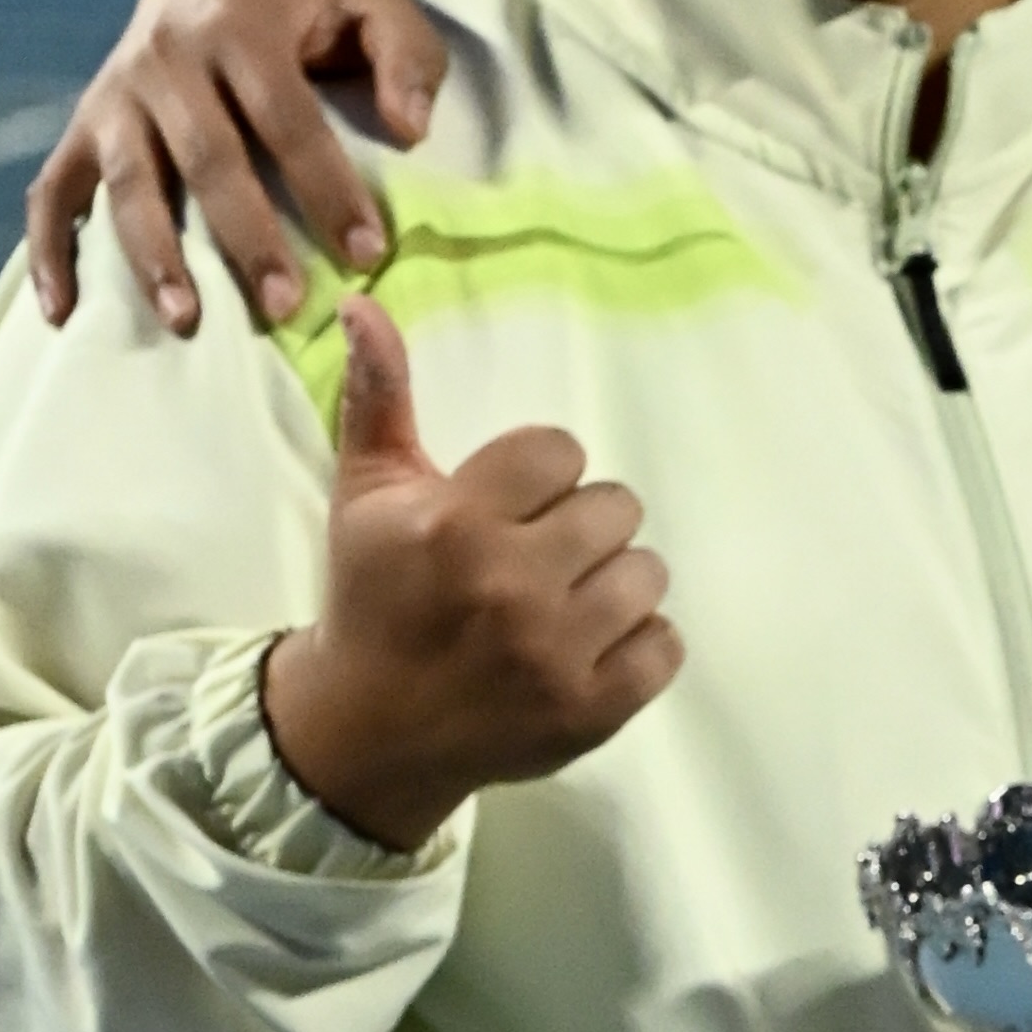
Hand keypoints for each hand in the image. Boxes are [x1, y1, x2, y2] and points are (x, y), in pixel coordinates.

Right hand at [25, 0, 492, 340]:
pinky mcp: (86, 120)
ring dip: (152, 254)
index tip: (366, 253)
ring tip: (187, 321)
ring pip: (128, 179)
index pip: (287, 117)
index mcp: (240, 23)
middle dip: (247, 237)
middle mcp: (166, 56)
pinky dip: (49, 250)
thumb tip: (410, 129)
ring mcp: (117, 91)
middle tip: (287, 308)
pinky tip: (62, 314)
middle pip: (207, 157)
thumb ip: (407, 54)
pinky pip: (53, 189)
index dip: (326, 187)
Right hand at [259, 300, 680, 854]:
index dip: (541, 475)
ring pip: (649, 572)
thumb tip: (364, 301)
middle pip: (616, 507)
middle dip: (581, 526)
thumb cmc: (372, 599)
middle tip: (541, 557)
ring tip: (568, 601)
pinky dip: (640, 644)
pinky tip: (591, 647)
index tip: (513, 506)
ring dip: (615, 582)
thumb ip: (378, 397)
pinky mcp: (590, 710)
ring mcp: (554, 654)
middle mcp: (508, 586)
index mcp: (453, 525)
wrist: (368, 731)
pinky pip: (667, 645)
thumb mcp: (366, 495)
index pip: (560, 452)